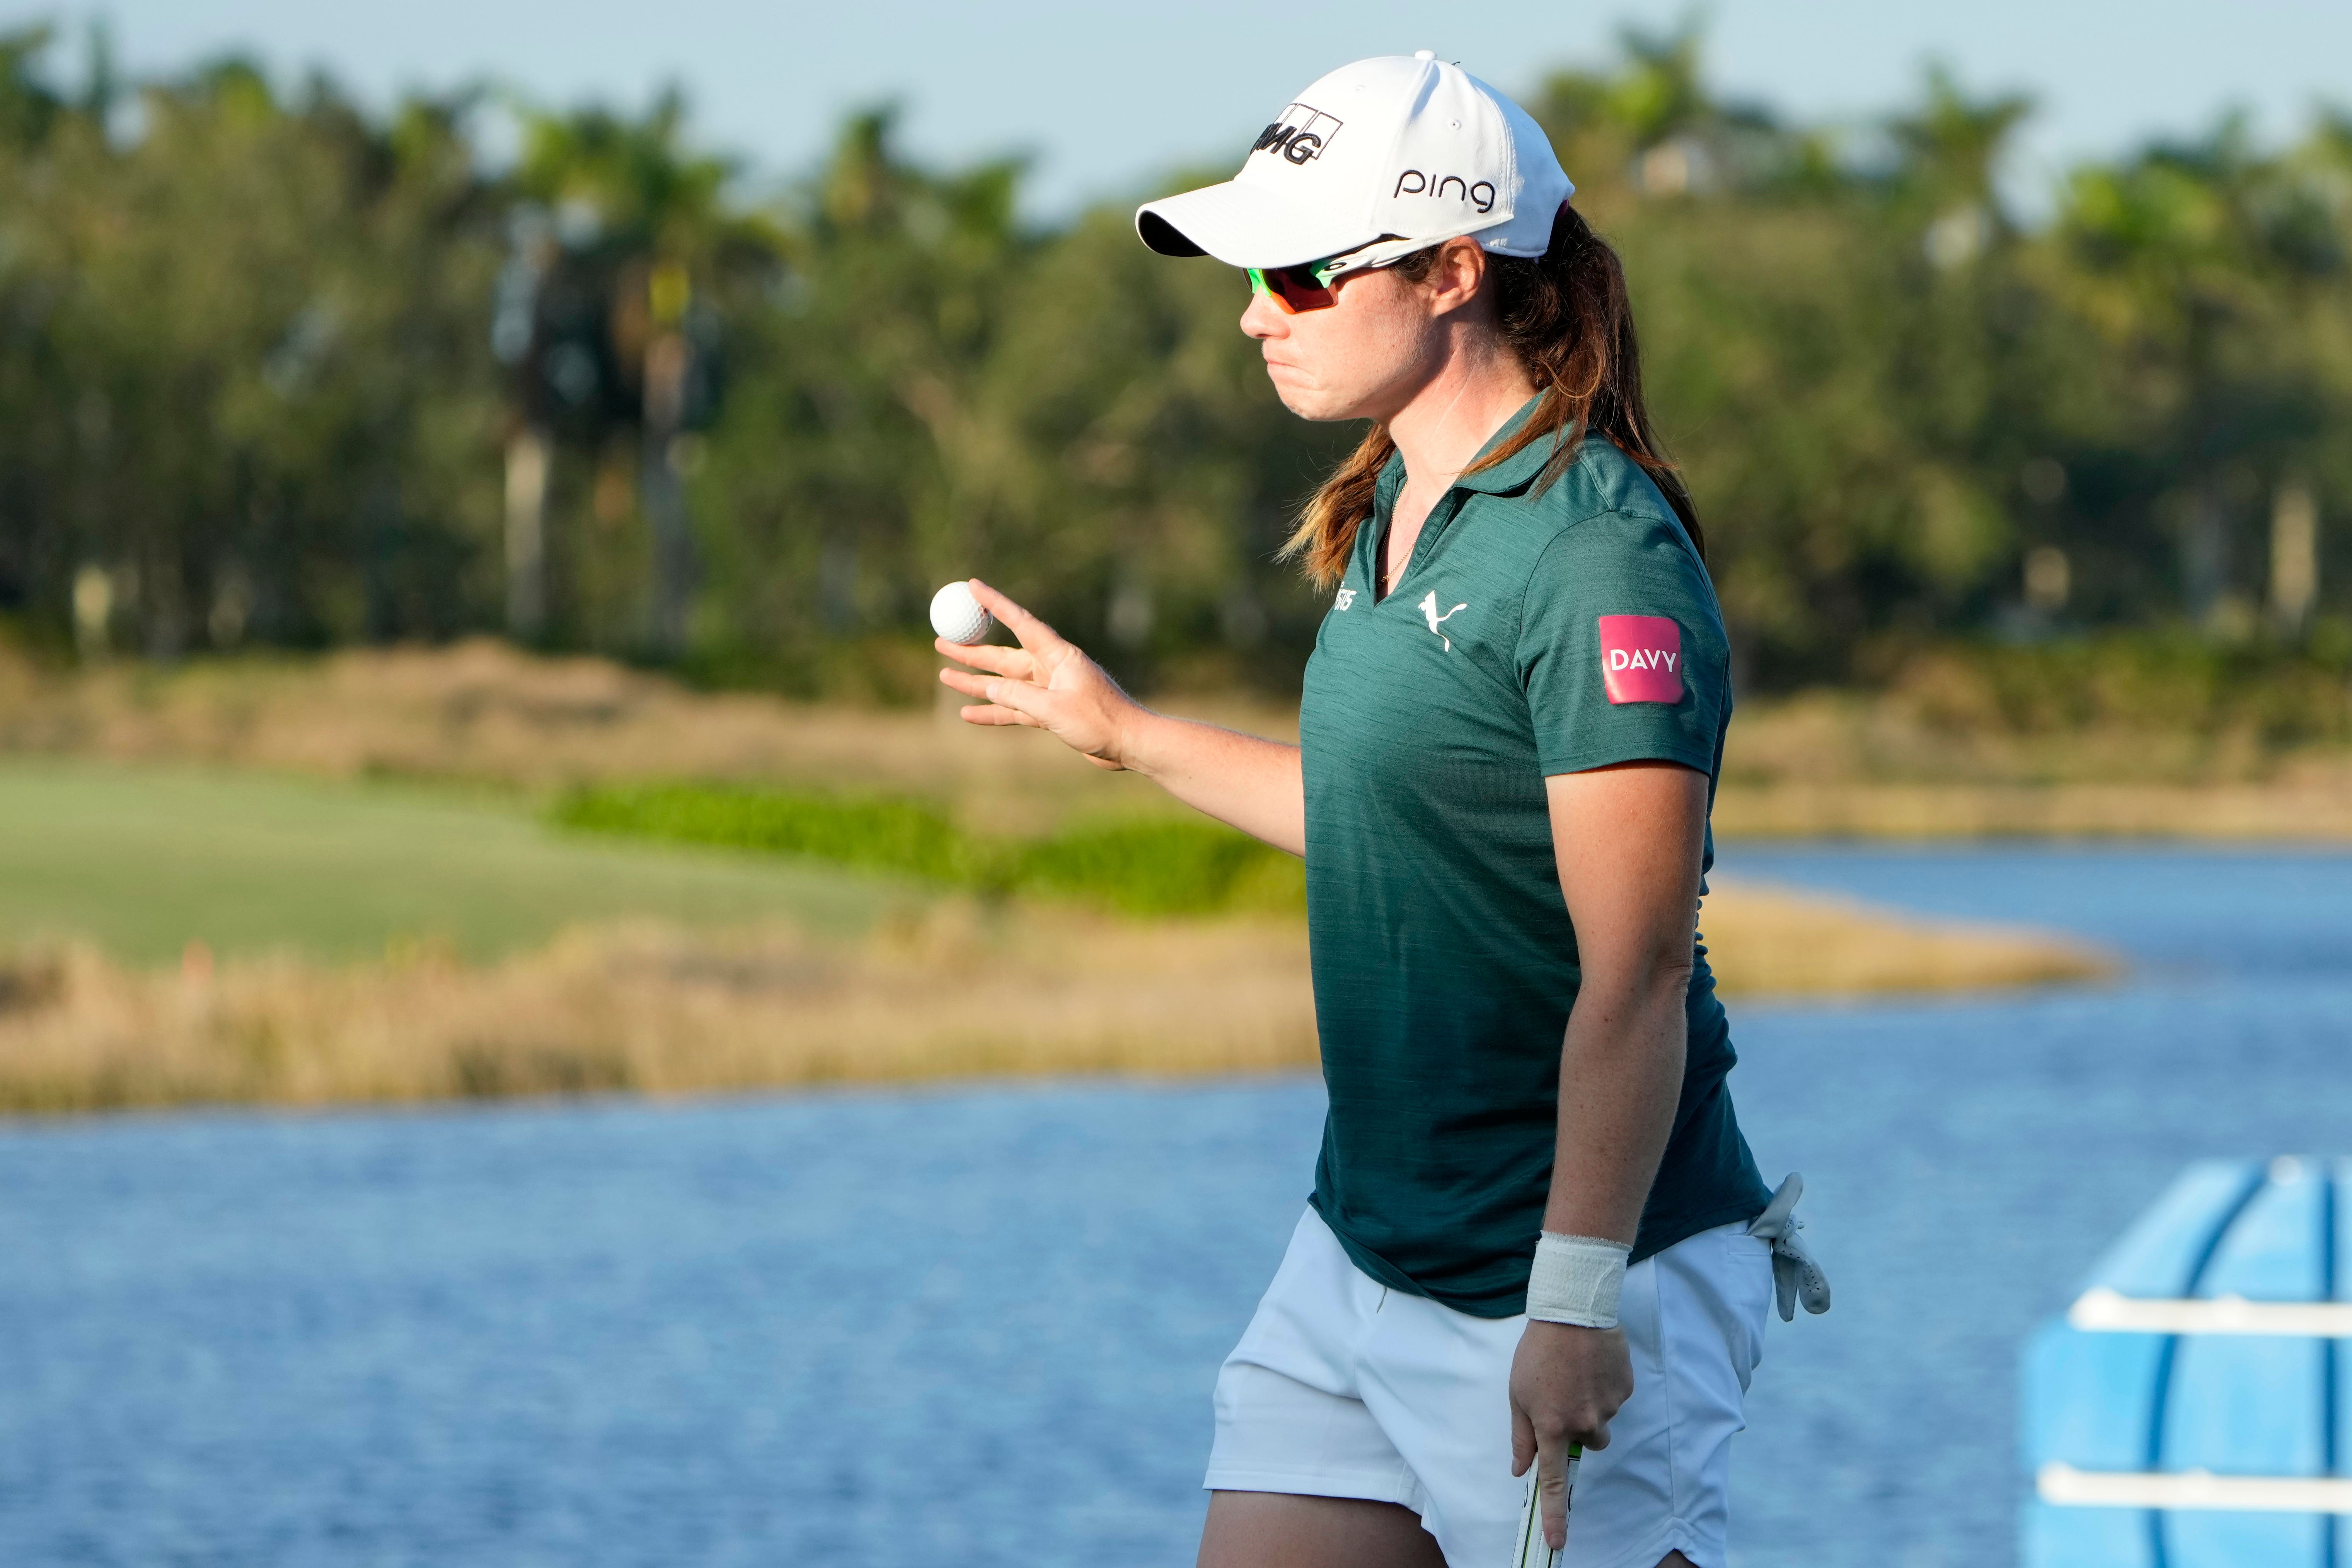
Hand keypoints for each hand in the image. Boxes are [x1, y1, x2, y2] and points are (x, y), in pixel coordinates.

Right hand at [935, 579, 1144, 771]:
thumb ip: (1018, 697)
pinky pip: (1014, 709)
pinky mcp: (1050, 712)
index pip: (1020, 623)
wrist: (1129, 743)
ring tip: (944, 675)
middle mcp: (1051, 669)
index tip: (973, 586)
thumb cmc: (1100, 720)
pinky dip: (993, 711)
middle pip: (1003, 656)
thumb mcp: (1054, 708)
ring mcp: (1049, 691)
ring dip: (975, 682)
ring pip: (1004, 684)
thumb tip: (988, 688)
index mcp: (1058, 656)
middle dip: (972, 650)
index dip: (995, 604)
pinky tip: (968, 712)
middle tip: (941, 641)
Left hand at [1509, 1320, 1632, 1550]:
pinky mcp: (1625, 1390)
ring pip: (1602, 1421)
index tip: (1557, 1541)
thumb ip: (1521, 1435)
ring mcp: (1608, 1407)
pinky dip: (1604, 1388)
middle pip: (1588, 1445)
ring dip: (1591, 1406)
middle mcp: (1584, 1423)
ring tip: (1577, 1373)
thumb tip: (1521, 1469)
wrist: (1573, 1311)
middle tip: (1564, 1397)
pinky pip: (1615, 1400)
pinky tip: (1592, 1365)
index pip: (1554, 1481)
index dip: (1556, 1514)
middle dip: (1579, 1429)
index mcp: (1552, 1426)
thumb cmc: (1538, 1351)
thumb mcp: (1518, 1393)